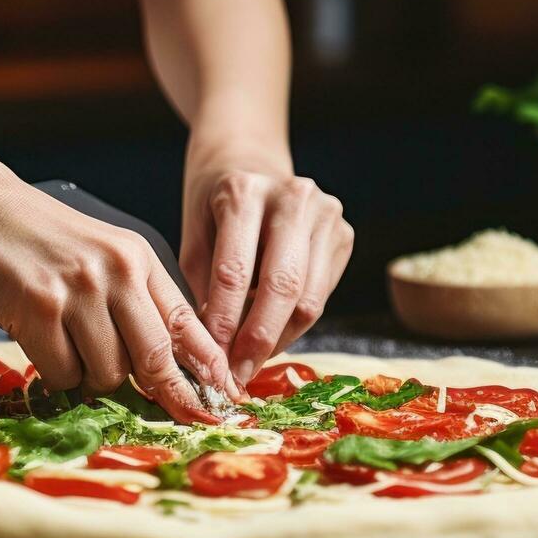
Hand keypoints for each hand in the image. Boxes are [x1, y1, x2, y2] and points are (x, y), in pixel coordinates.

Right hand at [0, 180, 241, 422]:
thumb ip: (137, 303)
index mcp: (138, 260)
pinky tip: (43, 343)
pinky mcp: (39, 308)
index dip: (207, 369)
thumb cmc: (42, 243)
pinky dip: (56, 373)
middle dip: (164, 394)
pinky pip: (63, 373)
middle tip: (168, 413)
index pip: (186, 324)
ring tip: (70, 348)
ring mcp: (78, 289)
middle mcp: (115, 272)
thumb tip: (169, 369)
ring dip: (92, 378)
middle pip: (155, 358)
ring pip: (108, 373)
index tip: (221, 400)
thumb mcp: (103, 258)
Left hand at [179, 141, 353, 387]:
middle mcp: (294, 197)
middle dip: (257, 340)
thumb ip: (203, 287)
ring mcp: (327, 214)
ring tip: (249, 360)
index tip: (210, 361)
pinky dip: (294, 325)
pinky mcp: (344, 235)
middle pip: (283, 287)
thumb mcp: (193, 236)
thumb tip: (216, 350)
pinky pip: (321, 297)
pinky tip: (269, 334)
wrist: (250, 161)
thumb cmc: (214, 205)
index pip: (234, 272)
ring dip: (277, 339)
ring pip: (309, 300)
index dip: (222, 324)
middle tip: (236, 375)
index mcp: (245, 191)